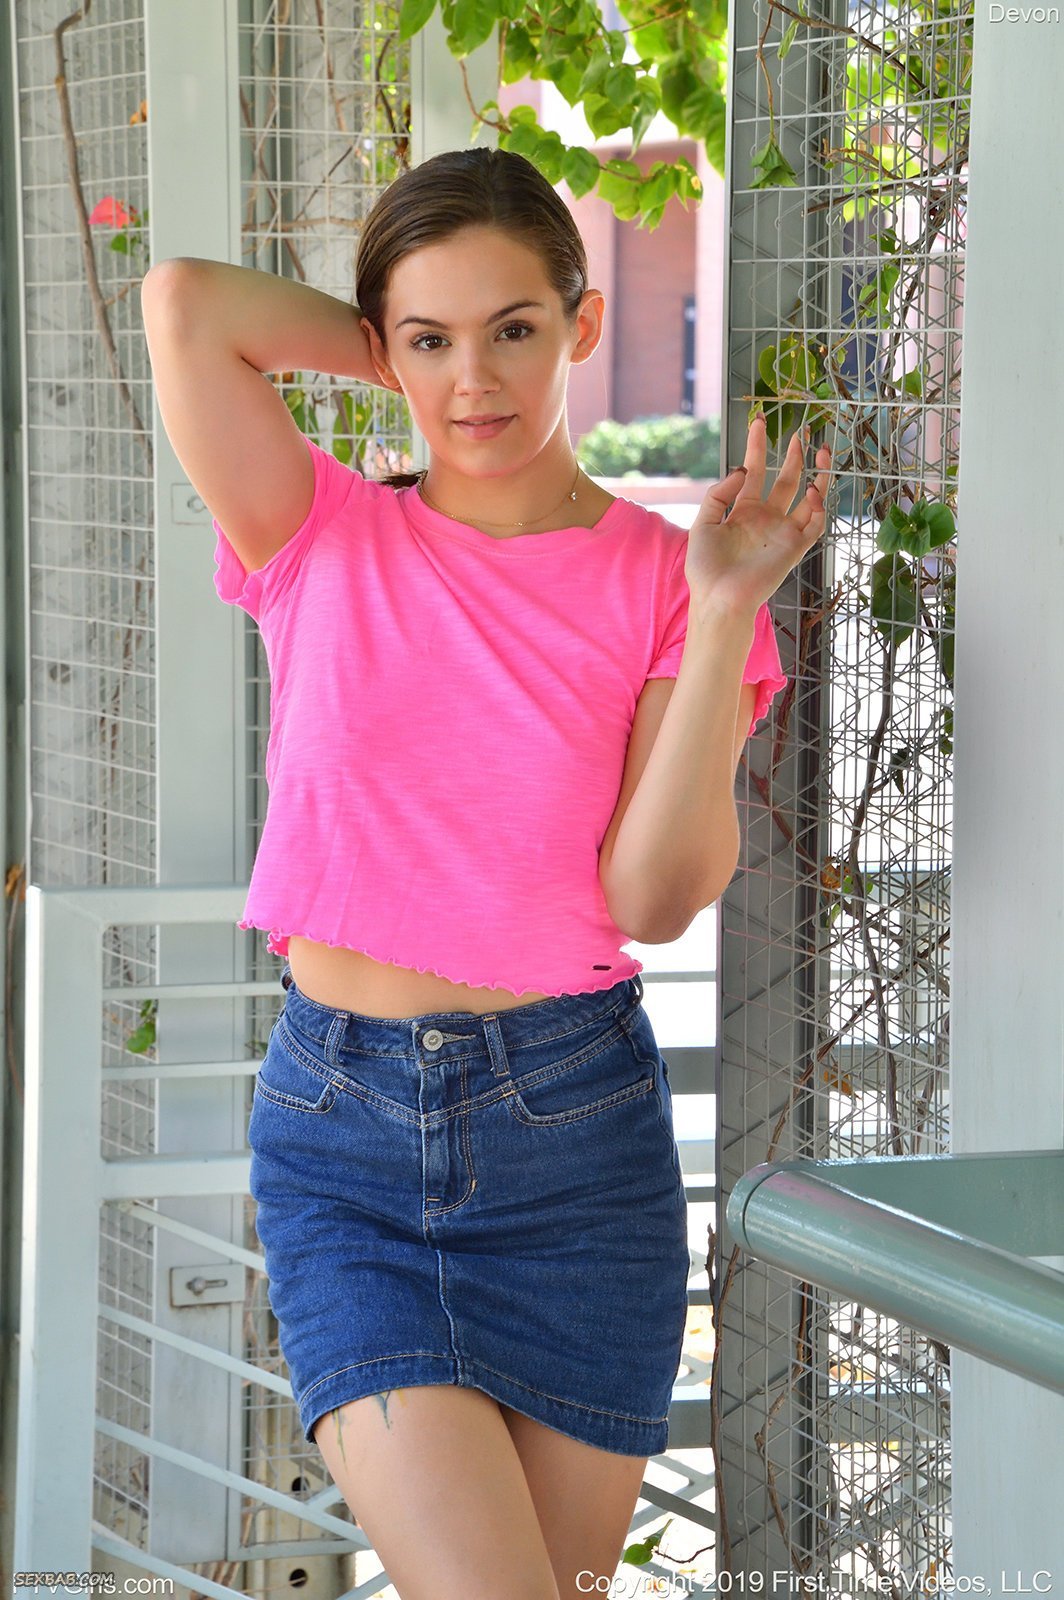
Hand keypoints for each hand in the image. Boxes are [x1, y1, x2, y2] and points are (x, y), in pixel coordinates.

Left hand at [684, 413, 832, 618]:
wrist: (718, 598)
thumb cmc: (706, 567)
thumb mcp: (703, 523)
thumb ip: (719, 494)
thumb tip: (741, 470)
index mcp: (743, 511)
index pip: (754, 471)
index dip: (757, 446)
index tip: (759, 421)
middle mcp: (766, 518)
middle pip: (785, 479)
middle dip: (795, 455)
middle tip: (802, 430)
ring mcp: (782, 532)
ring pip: (808, 498)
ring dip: (817, 474)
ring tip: (821, 450)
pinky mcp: (795, 548)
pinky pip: (814, 524)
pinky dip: (819, 506)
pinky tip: (813, 489)